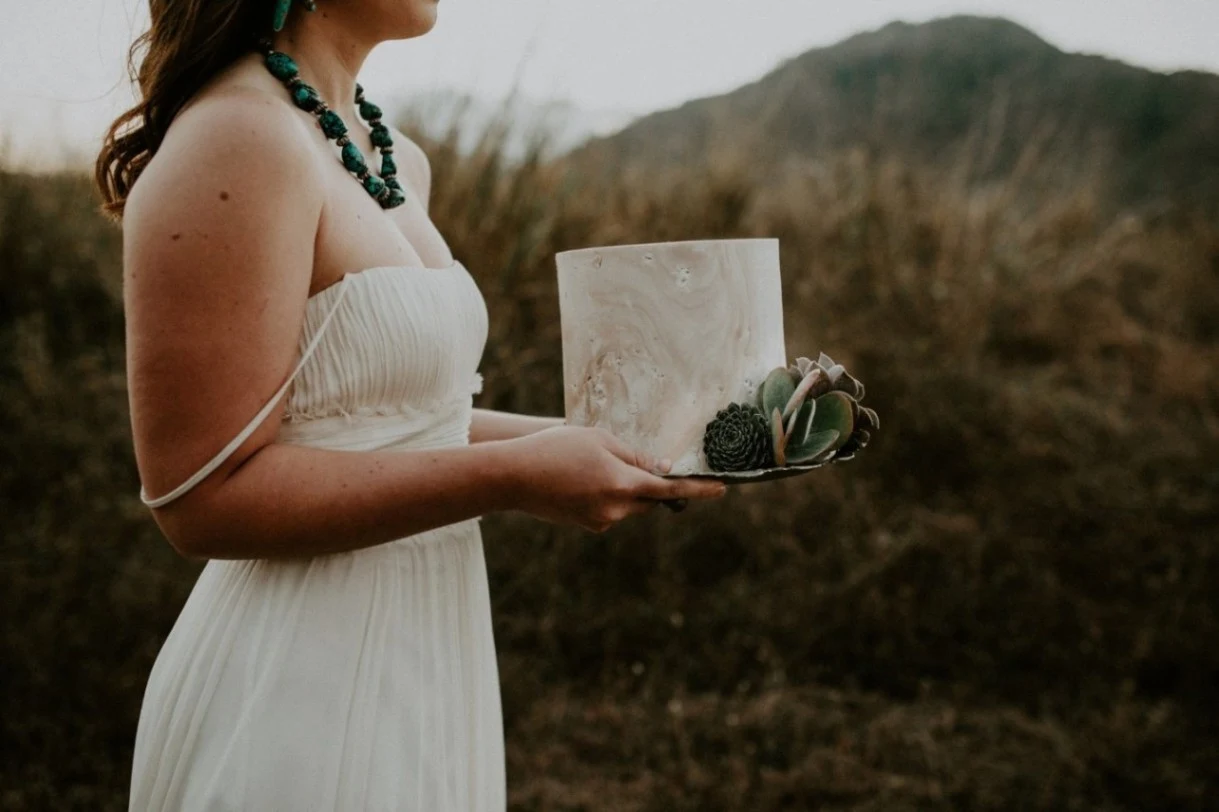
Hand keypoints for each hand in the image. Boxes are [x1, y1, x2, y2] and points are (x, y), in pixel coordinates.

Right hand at [504, 426, 726, 532]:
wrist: (513, 477)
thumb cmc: (556, 449)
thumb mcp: (600, 440)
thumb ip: (635, 456)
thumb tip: (661, 470)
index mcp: (623, 484)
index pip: (671, 490)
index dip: (700, 489)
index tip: (722, 489)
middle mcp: (616, 508)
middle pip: (650, 498)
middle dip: (648, 483)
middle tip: (626, 459)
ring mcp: (601, 520)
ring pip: (629, 503)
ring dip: (624, 487)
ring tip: (588, 466)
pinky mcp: (588, 525)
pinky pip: (610, 509)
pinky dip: (606, 494)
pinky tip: (579, 479)